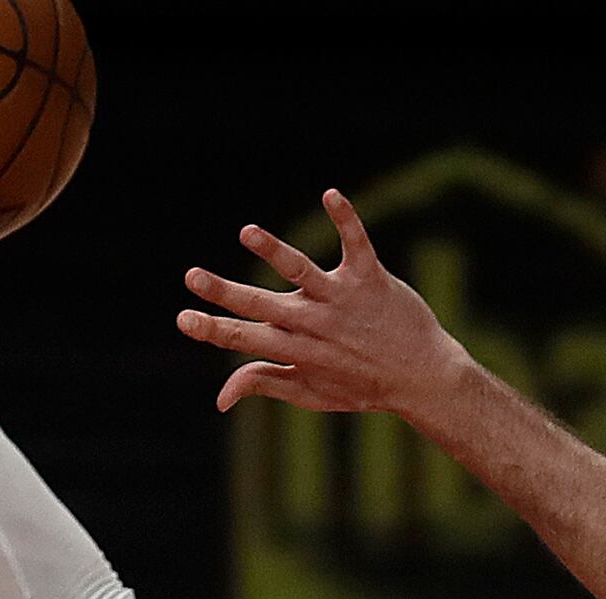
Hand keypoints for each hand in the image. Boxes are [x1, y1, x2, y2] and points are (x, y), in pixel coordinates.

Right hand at [175, 190, 471, 416]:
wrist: (422, 378)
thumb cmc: (361, 386)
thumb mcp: (310, 393)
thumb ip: (264, 384)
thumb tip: (220, 398)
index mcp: (296, 351)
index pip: (245, 340)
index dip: (212, 330)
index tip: (183, 318)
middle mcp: (315, 324)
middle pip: (262, 305)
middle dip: (225, 292)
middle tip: (192, 275)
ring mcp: (342, 300)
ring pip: (302, 271)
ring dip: (274, 250)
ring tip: (247, 232)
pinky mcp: (370, 278)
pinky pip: (355, 243)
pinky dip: (345, 218)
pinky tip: (330, 194)